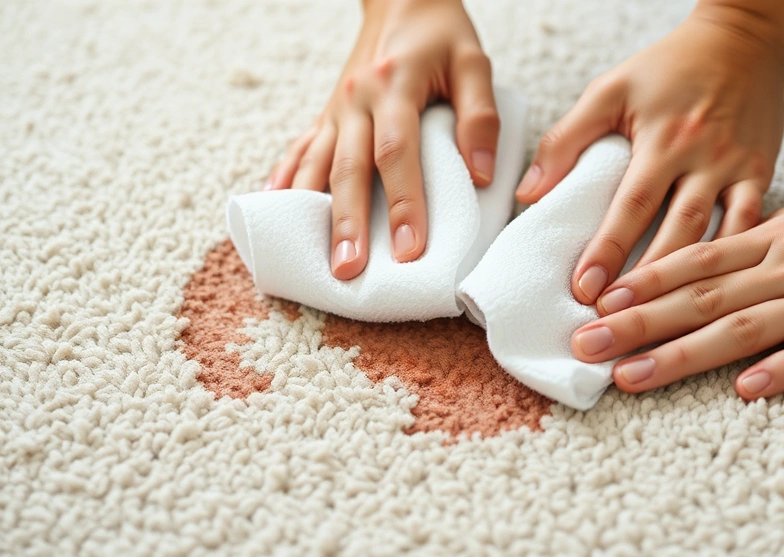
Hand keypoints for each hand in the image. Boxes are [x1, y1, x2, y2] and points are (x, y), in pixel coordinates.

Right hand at [266, 0, 498, 279]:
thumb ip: (480, 117)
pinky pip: (301, 150)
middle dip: (348, 223)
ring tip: (313, 260)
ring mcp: (335, 108)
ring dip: (314, 215)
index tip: (410, 248)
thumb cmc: (441, 34)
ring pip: (317, 166)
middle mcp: (356, 99)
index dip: (403, 202)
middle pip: (348, 169)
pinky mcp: (326, 115)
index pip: (397, 153)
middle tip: (349, 270)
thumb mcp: (473, 62)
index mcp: (394, 85)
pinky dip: (286, 180)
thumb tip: (482, 175)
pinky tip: (276, 209)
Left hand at [515, 4, 783, 304]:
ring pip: (715, 237)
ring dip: (686, 284)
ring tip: (660, 326)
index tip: (584, 289)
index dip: (607, 248)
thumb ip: (567, 139)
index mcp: (663, 138)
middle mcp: (703, 156)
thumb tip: (529, 193)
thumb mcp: (611, 90)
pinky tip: (718, 299)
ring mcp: (738, 168)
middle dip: (646, 281)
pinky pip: (750, 225)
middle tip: (619, 323)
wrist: (743, 40)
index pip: (631, 203)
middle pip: (674, 229)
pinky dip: (733, 261)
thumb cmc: (668, 67)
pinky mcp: (762, 174)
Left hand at [569, 203, 783, 400]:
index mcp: (764, 236)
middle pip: (704, 297)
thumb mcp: (773, 225)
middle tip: (589, 345)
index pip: (694, 260)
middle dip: (640, 323)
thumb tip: (655, 267)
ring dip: (683, 355)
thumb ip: (726, 247)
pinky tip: (743, 391)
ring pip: (745, 328)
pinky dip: (780, 370)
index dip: (645, 281)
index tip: (598, 302)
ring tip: (631, 376)